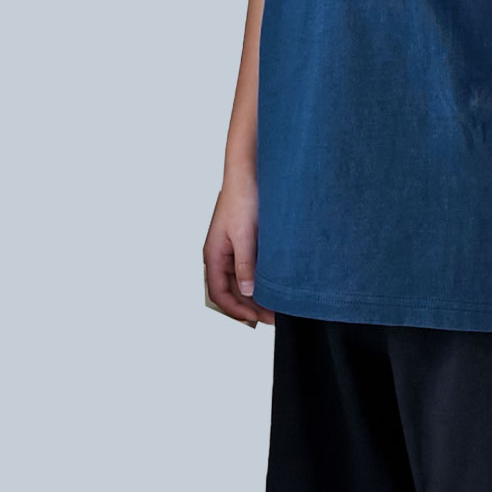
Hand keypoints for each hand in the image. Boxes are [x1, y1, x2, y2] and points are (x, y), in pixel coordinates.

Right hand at [203, 178, 276, 325]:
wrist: (250, 171)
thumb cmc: (242, 197)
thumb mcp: (243, 234)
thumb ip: (244, 264)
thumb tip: (248, 291)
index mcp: (213, 255)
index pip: (219, 294)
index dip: (236, 310)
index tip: (256, 319)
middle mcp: (221, 254)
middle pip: (232, 290)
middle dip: (251, 306)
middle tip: (274, 316)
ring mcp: (233, 248)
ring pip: (242, 280)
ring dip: (257, 294)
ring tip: (277, 304)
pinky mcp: (246, 240)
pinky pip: (250, 267)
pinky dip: (261, 279)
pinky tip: (276, 284)